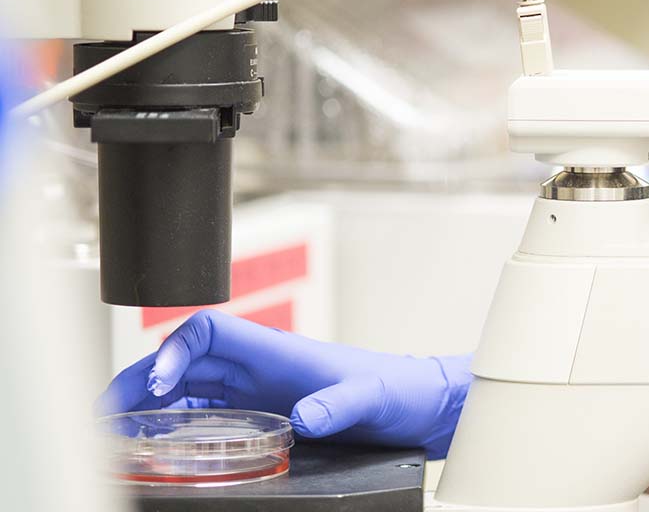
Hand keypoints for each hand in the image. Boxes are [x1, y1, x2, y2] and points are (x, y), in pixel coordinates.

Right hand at [96, 310, 472, 457]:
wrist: (417, 404)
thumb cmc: (397, 389)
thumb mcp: (371, 396)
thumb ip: (340, 403)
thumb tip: (308, 418)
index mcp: (276, 349)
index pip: (209, 332)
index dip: (175, 350)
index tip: (161, 385)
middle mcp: (259, 366)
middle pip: (183, 361)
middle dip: (141, 381)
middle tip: (105, 415)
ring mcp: (258, 389)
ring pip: (186, 388)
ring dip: (149, 405)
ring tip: (114, 431)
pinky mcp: (263, 412)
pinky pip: (205, 413)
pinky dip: (174, 424)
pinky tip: (156, 442)